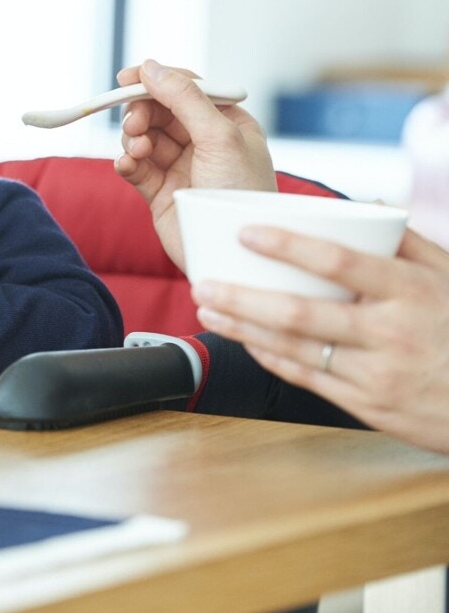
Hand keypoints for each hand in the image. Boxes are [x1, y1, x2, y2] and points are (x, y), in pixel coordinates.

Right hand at [114, 58, 275, 269]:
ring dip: (134, 137)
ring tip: (137, 149)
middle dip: (142, 112)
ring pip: (144, 136)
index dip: (157, 80)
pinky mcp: (160, 192)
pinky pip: (135, 167)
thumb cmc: (241, 194)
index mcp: (228, 123)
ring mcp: (181, 167)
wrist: (231, 251)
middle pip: (160, 110)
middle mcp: (204, 142)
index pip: (188, 88)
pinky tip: (127, 165)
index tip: (127, 78)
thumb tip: (151, 67)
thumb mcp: (220, 137)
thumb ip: (184, 98)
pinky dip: (127, 161)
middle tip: (134, 123)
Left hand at [192, 227, 448, 453]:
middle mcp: (389, 333)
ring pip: (295, 349)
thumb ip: (408, 243)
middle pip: (301, 313)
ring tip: (209, 308)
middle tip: (203, 283)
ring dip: (244, 329)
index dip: (288, 246)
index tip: (245, 231)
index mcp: (410, 292)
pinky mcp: (366, 406)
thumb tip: (365, 206)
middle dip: (243, 297)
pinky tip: (244, 340)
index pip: (339, 262)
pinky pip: (307, 378)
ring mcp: (375, 374)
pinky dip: (271, 357)